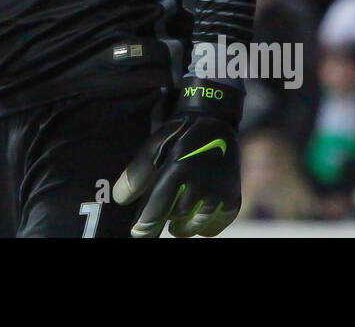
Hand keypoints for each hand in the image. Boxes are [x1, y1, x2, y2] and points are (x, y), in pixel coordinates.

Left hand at [114, 78, 242, 236]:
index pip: (158, 209)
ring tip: (176, 212)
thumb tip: (120, 199)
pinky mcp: (233, 201)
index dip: (146, 225)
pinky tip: (194, 213)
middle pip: (174, 219)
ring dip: (181, 225)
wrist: (215, 122)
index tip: (138, 233)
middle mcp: (202, 184)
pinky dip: (201, 226)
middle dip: (164, 218)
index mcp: (180, 169)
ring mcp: (220, 195)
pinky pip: (211, 229)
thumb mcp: (154, 146)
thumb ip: (137, 173)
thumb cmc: (179, 135)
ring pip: (192, 227)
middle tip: (159, 211)